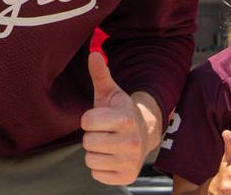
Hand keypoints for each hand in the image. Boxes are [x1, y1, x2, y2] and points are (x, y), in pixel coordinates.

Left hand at [80, 51, 153, 184]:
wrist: (143, 134)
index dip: (89, 119)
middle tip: (104, 132)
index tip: (100, 117)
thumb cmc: (119, 112)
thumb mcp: (110, 93)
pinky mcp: (127, 177)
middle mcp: (132, 142)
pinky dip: (100, 167)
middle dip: (91, 136)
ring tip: (108, 144)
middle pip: (87, 142)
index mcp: (126, 118)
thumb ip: (100, 74)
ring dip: (95, 152)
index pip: (86, 122)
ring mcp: (131, 161)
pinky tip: (111, 157)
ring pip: (90, 160)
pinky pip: (97, 174)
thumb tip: (93, 54)